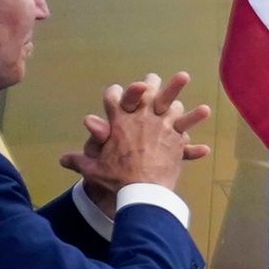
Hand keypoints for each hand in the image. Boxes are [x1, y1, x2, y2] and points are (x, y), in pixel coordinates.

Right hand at [59, 69, 212, 193]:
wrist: (141, 191)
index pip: (113, 98)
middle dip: (148, 83)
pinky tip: (206, 110)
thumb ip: (78, 160)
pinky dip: (196, 118)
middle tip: (151, 78)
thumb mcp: (92, 169)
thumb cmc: (115, 179)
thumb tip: (61, 160)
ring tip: (183, 76)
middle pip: (145, 91)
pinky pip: (188, 125)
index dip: (114, 94)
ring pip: (170, 102)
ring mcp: (161, 125)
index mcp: (118, 121)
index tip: (116, 92)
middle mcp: (141, 118)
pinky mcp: (176, 137)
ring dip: (176, 90)